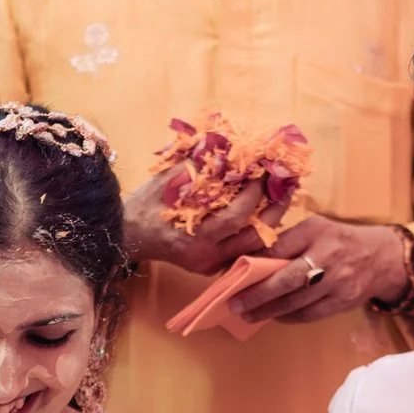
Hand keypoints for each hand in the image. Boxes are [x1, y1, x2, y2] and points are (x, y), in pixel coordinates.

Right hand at [122, 166, 279, 274]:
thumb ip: (195, 166)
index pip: (236, 216)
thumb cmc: (144, 205)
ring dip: (273, 221)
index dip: (254, 193)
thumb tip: (226, 145)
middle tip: (287, 184)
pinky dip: (258, 231)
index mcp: (195, 237)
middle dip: (275, 209)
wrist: (126, 236)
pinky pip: (244, 250)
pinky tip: (266, 212)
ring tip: (283, 196)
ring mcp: (212, 265)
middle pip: (255, 236)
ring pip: (255, 246)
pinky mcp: (214, 267)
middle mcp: (207, 256)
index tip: (263, 170)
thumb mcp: (165, 181)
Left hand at [233, 217, 409, 324]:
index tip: (235, 273)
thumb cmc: (340, 240)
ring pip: (296, 302)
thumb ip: (289, 241)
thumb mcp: (317, 228)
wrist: (382, 258)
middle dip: (257, 294)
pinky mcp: (343, 302)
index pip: (280, 248)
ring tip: (248, 315)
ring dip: (268, 311)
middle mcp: (328, 255)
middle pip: (286, 280)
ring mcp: (338, 282)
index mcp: (317, 231)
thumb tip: (252, 259)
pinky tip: (274, 316)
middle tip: (235, 303)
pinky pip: (310, 314)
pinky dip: (289, 317)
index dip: (256, 263)